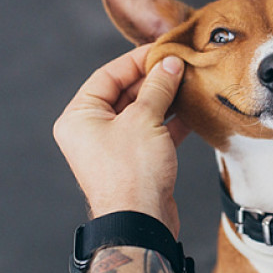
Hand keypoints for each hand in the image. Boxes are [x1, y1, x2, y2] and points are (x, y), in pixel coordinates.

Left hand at [53, 45, 190, 236]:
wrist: (141, 222)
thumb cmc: (132, 174)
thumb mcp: (145, 119)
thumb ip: (158, 87)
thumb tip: (169, 64)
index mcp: (80, 116)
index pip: (108, 75)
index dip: (137, 60)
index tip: (163, 50)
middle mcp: (92, 130)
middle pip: (125, 92)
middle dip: (155, 79)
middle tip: (181, 65)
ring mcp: (114, 146)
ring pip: (142, 112)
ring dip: (167, 99)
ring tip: (190, 83)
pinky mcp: (136, 160)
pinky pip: (153, 131)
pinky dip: (172, 121)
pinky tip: (193, 110)